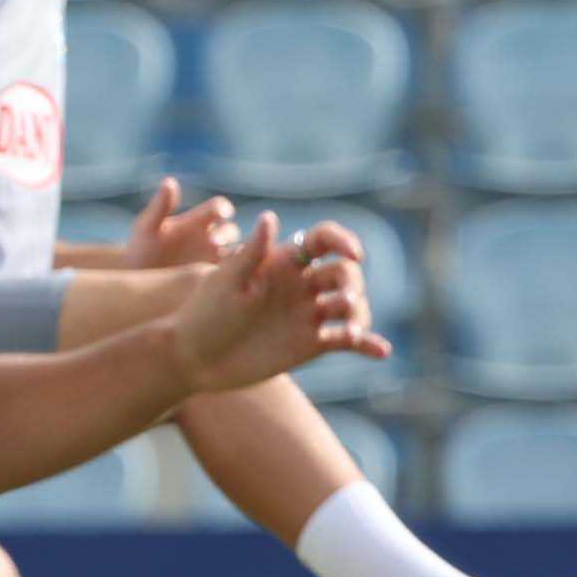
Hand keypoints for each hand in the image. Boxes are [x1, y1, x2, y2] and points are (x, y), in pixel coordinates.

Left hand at [92, 179, 241, 272]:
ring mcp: (213, 259)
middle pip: (230, 231)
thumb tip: (169, 181)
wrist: (134, 280)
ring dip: (234, 257)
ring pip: (234, 255)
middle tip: (213, 243)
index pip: (218, 207)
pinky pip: (228, 276)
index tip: (221, 214)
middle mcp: (210, 237)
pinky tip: (225, 280)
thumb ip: (160, 206)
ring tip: (226, 263)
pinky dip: (232, 275)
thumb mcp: (147, 228)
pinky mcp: (213, 279)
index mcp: (197, 219)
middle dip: (225, 235)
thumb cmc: (140, 249)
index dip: (222, 209)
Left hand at [166, 215, 385, 393]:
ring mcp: (308, 313)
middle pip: (343, 273)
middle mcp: (300, 284)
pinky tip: (381, 351)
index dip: (343, 240)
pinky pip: (347, 340)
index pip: (322, 240)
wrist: (195, 358)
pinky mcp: (311, 343)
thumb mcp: (224, 282)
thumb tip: (270, 217)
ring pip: (350, 305)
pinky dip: (366, 344)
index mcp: (281, 261)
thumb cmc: (203, 315)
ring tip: (351, 328)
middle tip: (341, 300)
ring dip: (359, 312)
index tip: (352, 253)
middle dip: (350, 282)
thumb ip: (250, 253)